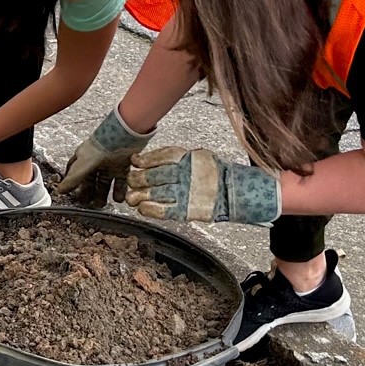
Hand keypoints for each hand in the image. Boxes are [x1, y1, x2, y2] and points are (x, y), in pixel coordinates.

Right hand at [54, 105, 154, 204]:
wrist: (125, 134)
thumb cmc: (102, 145)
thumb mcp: (85, 164)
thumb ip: (73, 179)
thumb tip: (59, 190)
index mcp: (83, 158)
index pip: (75, 174)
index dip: (73, 185)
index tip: (74, 197)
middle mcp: (96, 162)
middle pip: (90, 181)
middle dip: (89, 193)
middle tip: (89, 206)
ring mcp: (109, 164)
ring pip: (105, 183)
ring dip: (103, 195)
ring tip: (102, 204)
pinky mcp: (123, 166)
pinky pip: (120, 181)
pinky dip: (119, 191)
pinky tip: (117, 199)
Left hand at [125, 146, 282, 224]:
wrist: (233, 192)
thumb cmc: (212, 174)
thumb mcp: (198, 157)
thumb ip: (177, 159)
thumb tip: (145, 161)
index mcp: (190, 158)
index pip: (162, 156)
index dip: (146, 159)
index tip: (134, 161)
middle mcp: (187, 174)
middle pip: (155, 175)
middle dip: (138, 178)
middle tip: (130, 180)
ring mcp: (187, 192)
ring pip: (156, 192)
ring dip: (140, 195)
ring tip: (131, 197)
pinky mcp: (187, 210)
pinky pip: (163, 210)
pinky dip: (149, 209)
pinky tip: (142, 208)